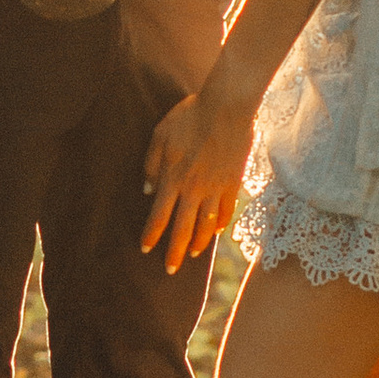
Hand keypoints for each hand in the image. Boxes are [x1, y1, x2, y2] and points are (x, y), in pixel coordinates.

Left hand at [140, 80, 256, 272]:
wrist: (226, 107)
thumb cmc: (190, 116)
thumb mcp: (160, 134)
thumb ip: (151, 163)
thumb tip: (147, 189)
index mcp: (173, 178)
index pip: (159, 216)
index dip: (151, 235)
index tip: (145, 249)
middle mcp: (193, 189)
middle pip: (182, 229)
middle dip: (174, 252)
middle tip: (170, 270)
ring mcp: (215, 188)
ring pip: (206, 225)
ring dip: (198, 242)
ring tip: (193, 255)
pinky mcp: (233, 183)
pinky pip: (226, 210)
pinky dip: (220, 224)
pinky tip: (216, 231)